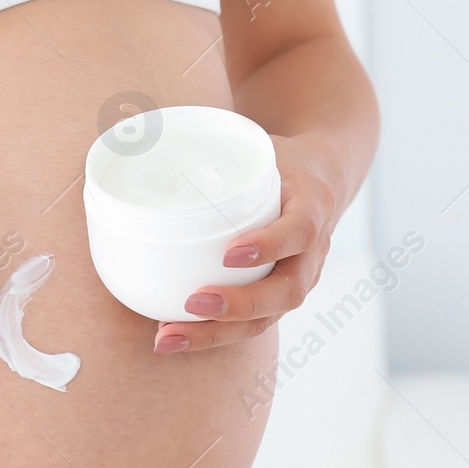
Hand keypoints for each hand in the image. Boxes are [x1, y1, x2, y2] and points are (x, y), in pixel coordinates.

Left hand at [152, 134, 338, 352]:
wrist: (323, 180)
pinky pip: (250, 325)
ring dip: (216, 333)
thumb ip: (224, 149)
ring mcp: (298, 280)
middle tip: (193, 302)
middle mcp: (312, 254)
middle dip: (239, 304)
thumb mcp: (264, 149)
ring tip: (167, 336)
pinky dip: (212, 334)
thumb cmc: (282, 164)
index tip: (231, 253)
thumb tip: (145, 131)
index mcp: (312, 208)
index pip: (299, 231)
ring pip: (266, 319)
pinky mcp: (278, 297)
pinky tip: (172, 335)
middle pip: (286, 291)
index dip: (269, 245)